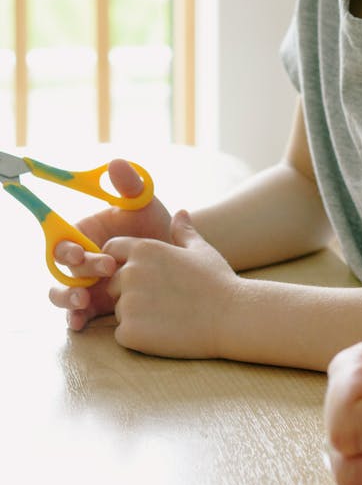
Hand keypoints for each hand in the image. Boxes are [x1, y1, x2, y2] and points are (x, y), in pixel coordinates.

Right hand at [48, 159, 171, 329]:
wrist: (176, 257)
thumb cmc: (156, 225)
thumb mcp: (145, 204)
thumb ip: (130, 185)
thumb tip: (115, 162)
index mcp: (85, 232)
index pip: (64, 239)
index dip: (66, 247)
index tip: (83, 251)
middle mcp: (81, 259)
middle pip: (62, 269)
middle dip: (75, 274)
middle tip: (104, 272)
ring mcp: (87, 284)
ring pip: (62, 295)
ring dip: (66, 300)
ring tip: (83, 302)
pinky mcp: (96, 306)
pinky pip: (77, 315)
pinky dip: (75, 320)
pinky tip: (82, 322)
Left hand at [104, 210, 238, 357]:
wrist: (231, 317)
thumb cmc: (218, 281)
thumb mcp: (201, 250)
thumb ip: (183, 232)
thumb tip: (180, 212)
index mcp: (144, 249)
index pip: (111, 250)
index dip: (120, 262)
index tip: (140, 276)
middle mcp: (130, 272)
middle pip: (114, 285)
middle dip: (131, 293)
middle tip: (166, 301)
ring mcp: (128, 303)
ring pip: (119, 311)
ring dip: (137, 316)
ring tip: (170, 316)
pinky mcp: (129, 332)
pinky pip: (123, 334)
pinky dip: (139, 337)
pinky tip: (165, 332)